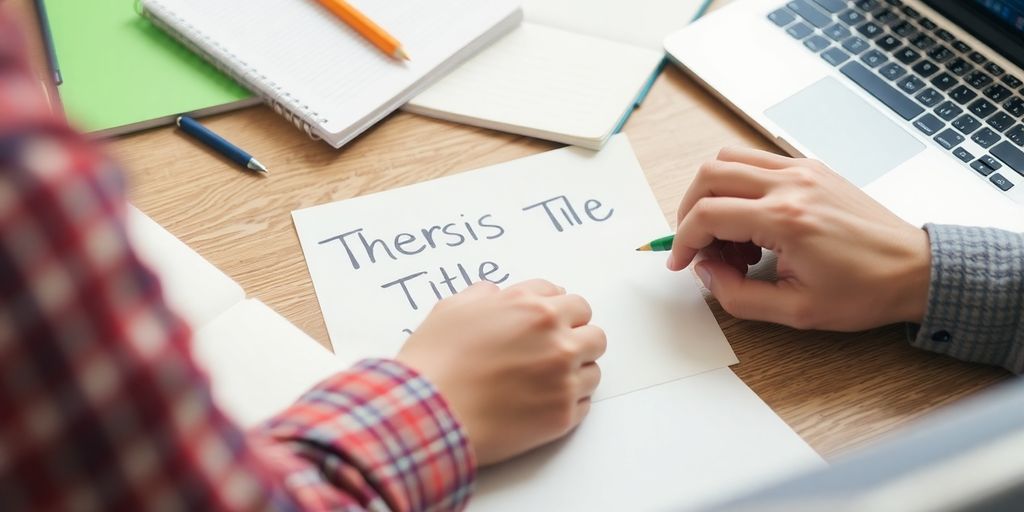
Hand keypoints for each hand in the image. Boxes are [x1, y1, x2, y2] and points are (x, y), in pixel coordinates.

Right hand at [396, 279, 605, 465]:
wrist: (428, 414)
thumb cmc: (434, 361)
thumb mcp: (452, 308)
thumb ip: (482, 295)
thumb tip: (496, 293)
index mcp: (533, 308)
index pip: (570, 300)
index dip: (556, 312)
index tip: (546, 324)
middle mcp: (556, 340)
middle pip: (593, 332)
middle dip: (575, 338)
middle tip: (551, 351)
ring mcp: (563, 379)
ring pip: (593, 368)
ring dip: (576, 371)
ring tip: (545, 380)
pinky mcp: (562, 416)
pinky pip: (584, 403)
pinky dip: (568, 402)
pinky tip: (541, 402)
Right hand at [668, 147, 931, 330]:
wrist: (916, 270)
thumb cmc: (865, 290)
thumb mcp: (796, 311)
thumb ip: (738, 295)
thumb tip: (707, 273)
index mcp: (786, 219)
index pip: (708, 214)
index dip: (683, 241)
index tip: (681, 262)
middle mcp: (791, 185)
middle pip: (710, 175)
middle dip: (689, 211)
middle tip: (697, 246)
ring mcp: (802, 170)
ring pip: (729, 159)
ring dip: (712, 194)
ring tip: (728, 235)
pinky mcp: (811, 168)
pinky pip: (756, 161)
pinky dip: (738, 186)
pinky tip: (752, 222)